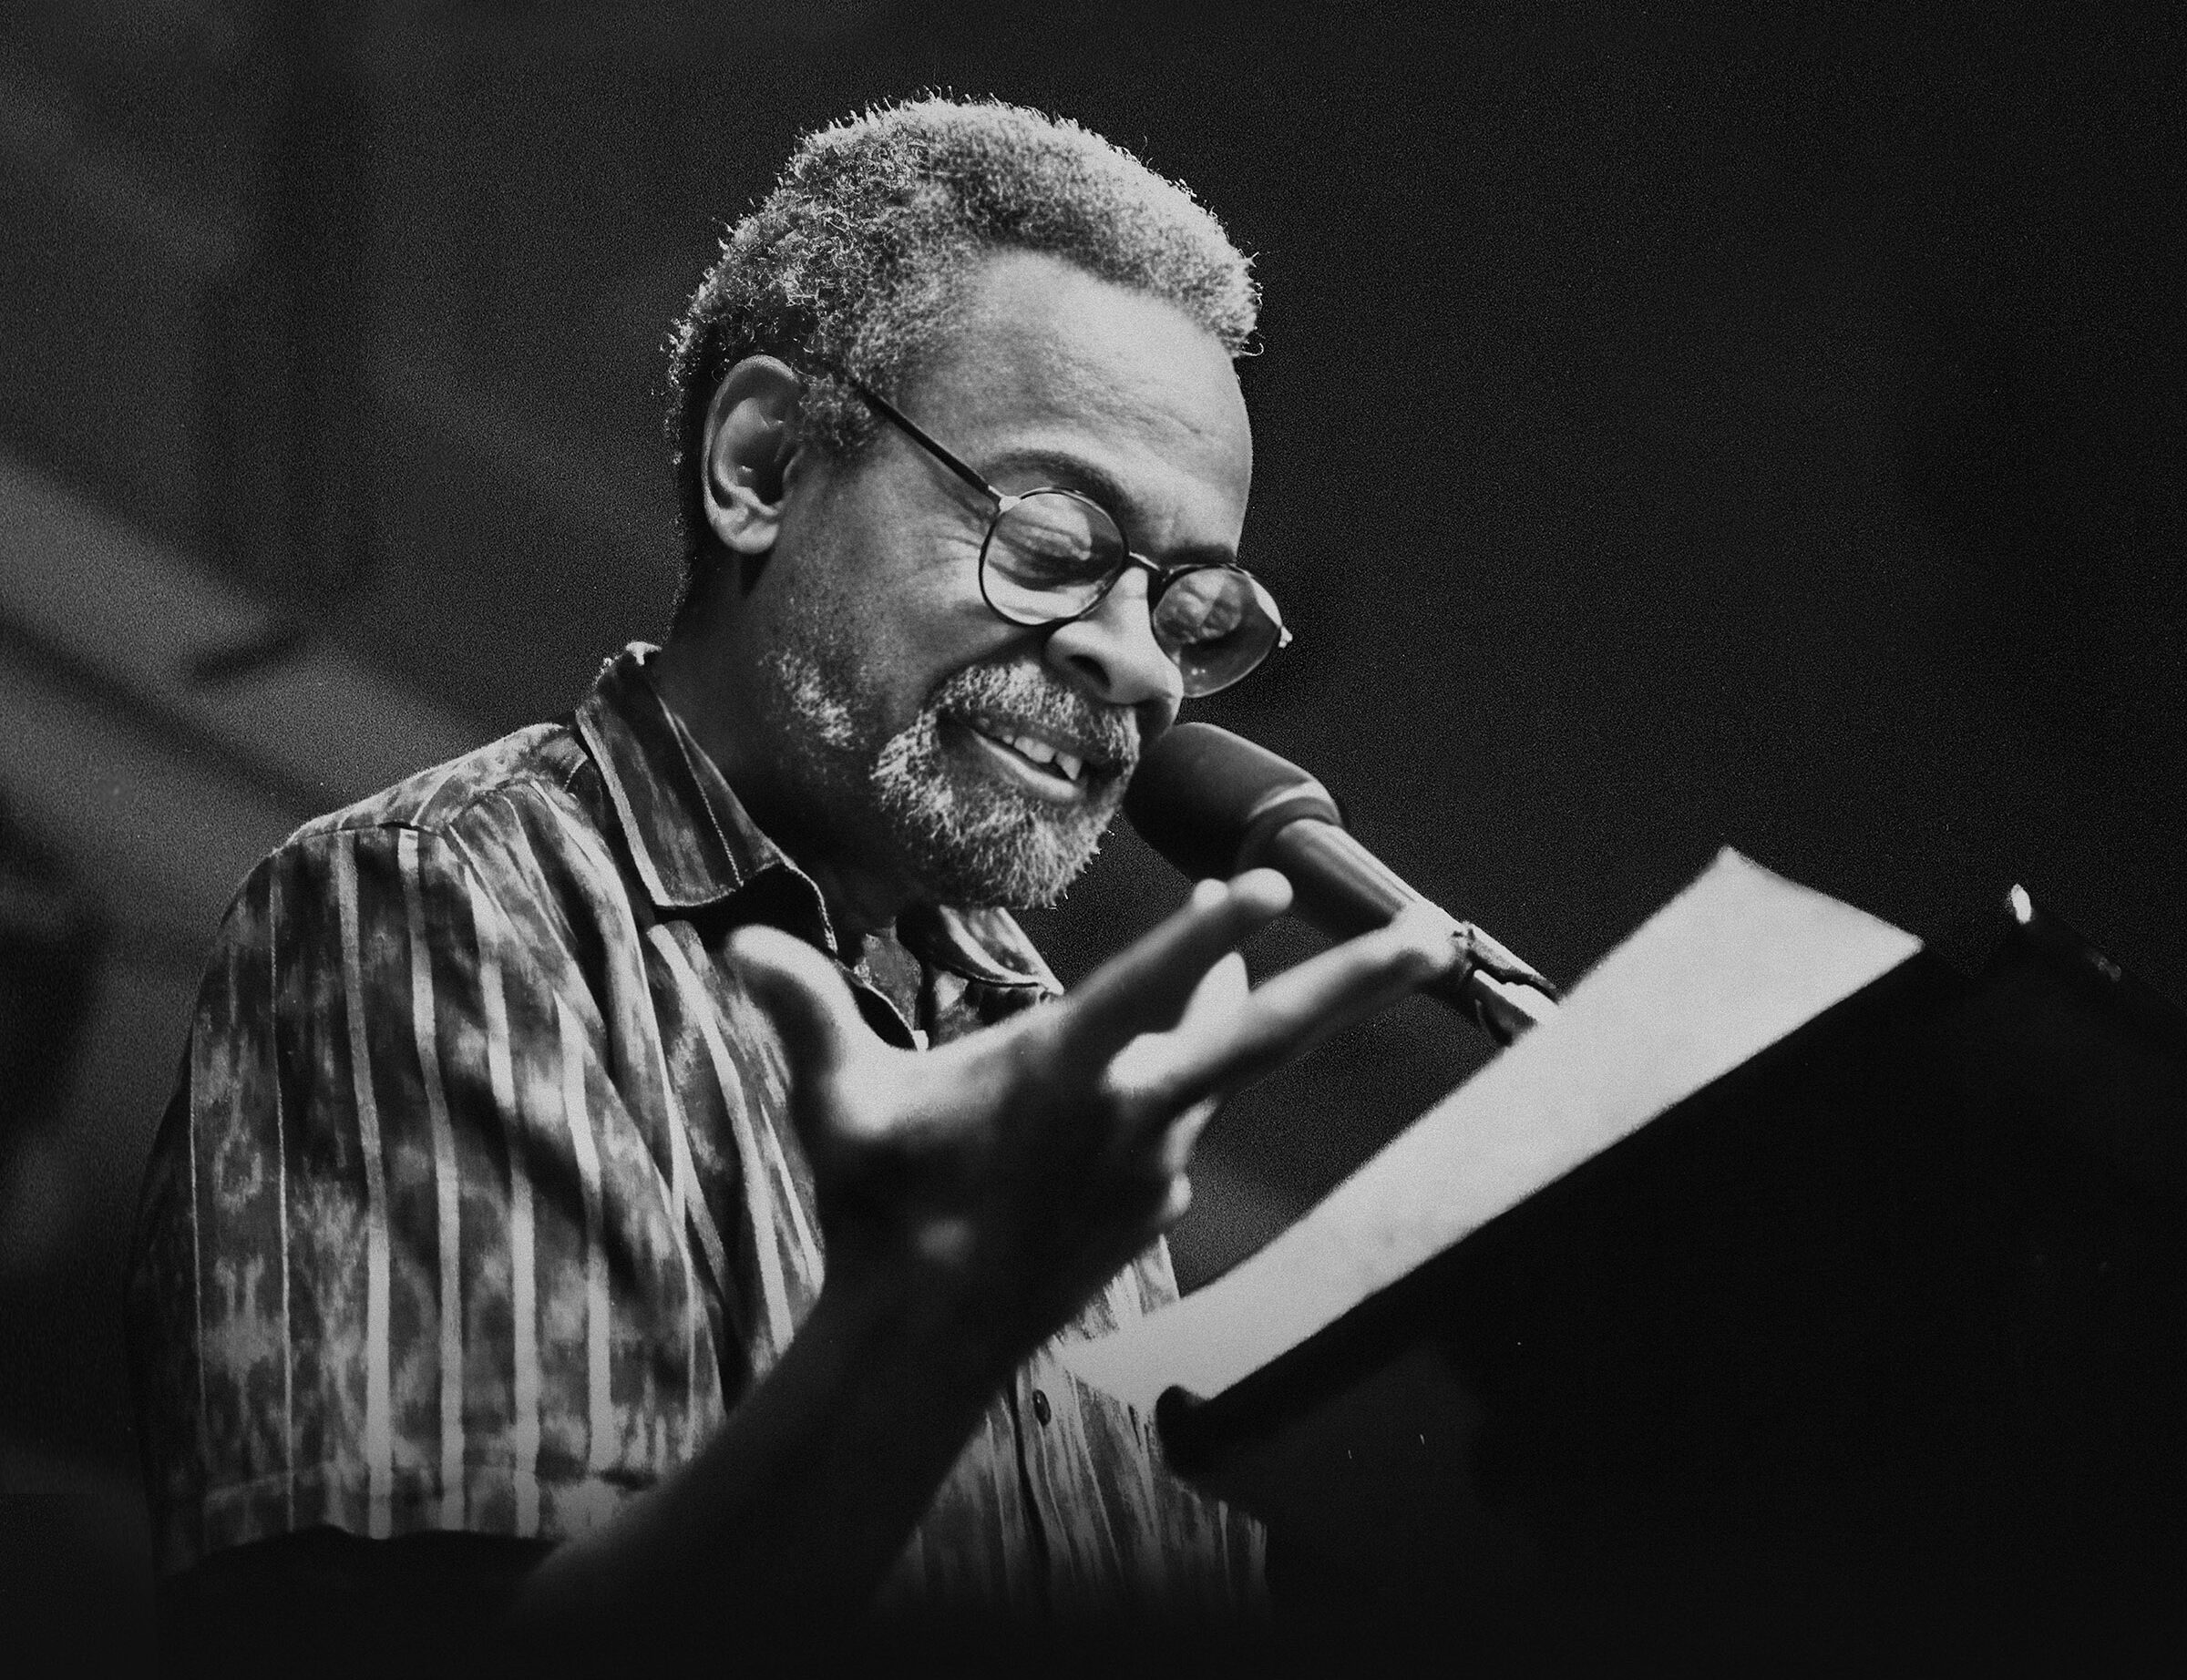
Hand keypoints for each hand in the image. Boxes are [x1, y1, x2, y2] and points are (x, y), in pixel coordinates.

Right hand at [729, 871, 1455, 1364]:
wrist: (927, 1339)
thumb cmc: (882, 1209)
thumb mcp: (836, 1108)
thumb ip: (802, 1013)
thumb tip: (737, 946)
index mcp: (1058, 1074)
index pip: (1140, 991)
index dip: (1202, 937)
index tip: (1266, 891)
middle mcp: (1128, 1115)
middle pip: (1262, 1039)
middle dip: (1355, 984)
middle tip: (1435, 939)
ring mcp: (1153, 1163)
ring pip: (1218, 1065)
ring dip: (1255, 1010)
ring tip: (1285, 954)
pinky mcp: (1155, 1199)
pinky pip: (1176, 1123)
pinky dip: (1172, 1087)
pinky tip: (1135, 1089)